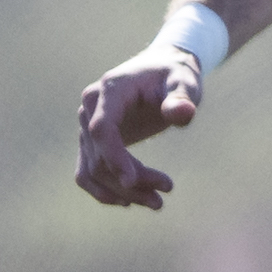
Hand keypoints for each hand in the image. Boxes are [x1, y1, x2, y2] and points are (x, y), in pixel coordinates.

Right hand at [74, 44, 202, 208]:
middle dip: (130, 181)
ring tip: (157, 201)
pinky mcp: (91, 139)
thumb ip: (182, 97)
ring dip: (121, 191)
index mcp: (109, 90)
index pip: (101, 129)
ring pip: (93, 168)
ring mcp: (87, 124)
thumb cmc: (174, 76)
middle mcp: (90, 107)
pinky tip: (129, 201)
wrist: (161, 70)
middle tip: (166, 192)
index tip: (132, 182)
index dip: (113, 157)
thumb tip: (182, 113)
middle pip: (99, 155)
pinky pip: (87, 171)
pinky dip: (104, 190)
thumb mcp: (184, 82)